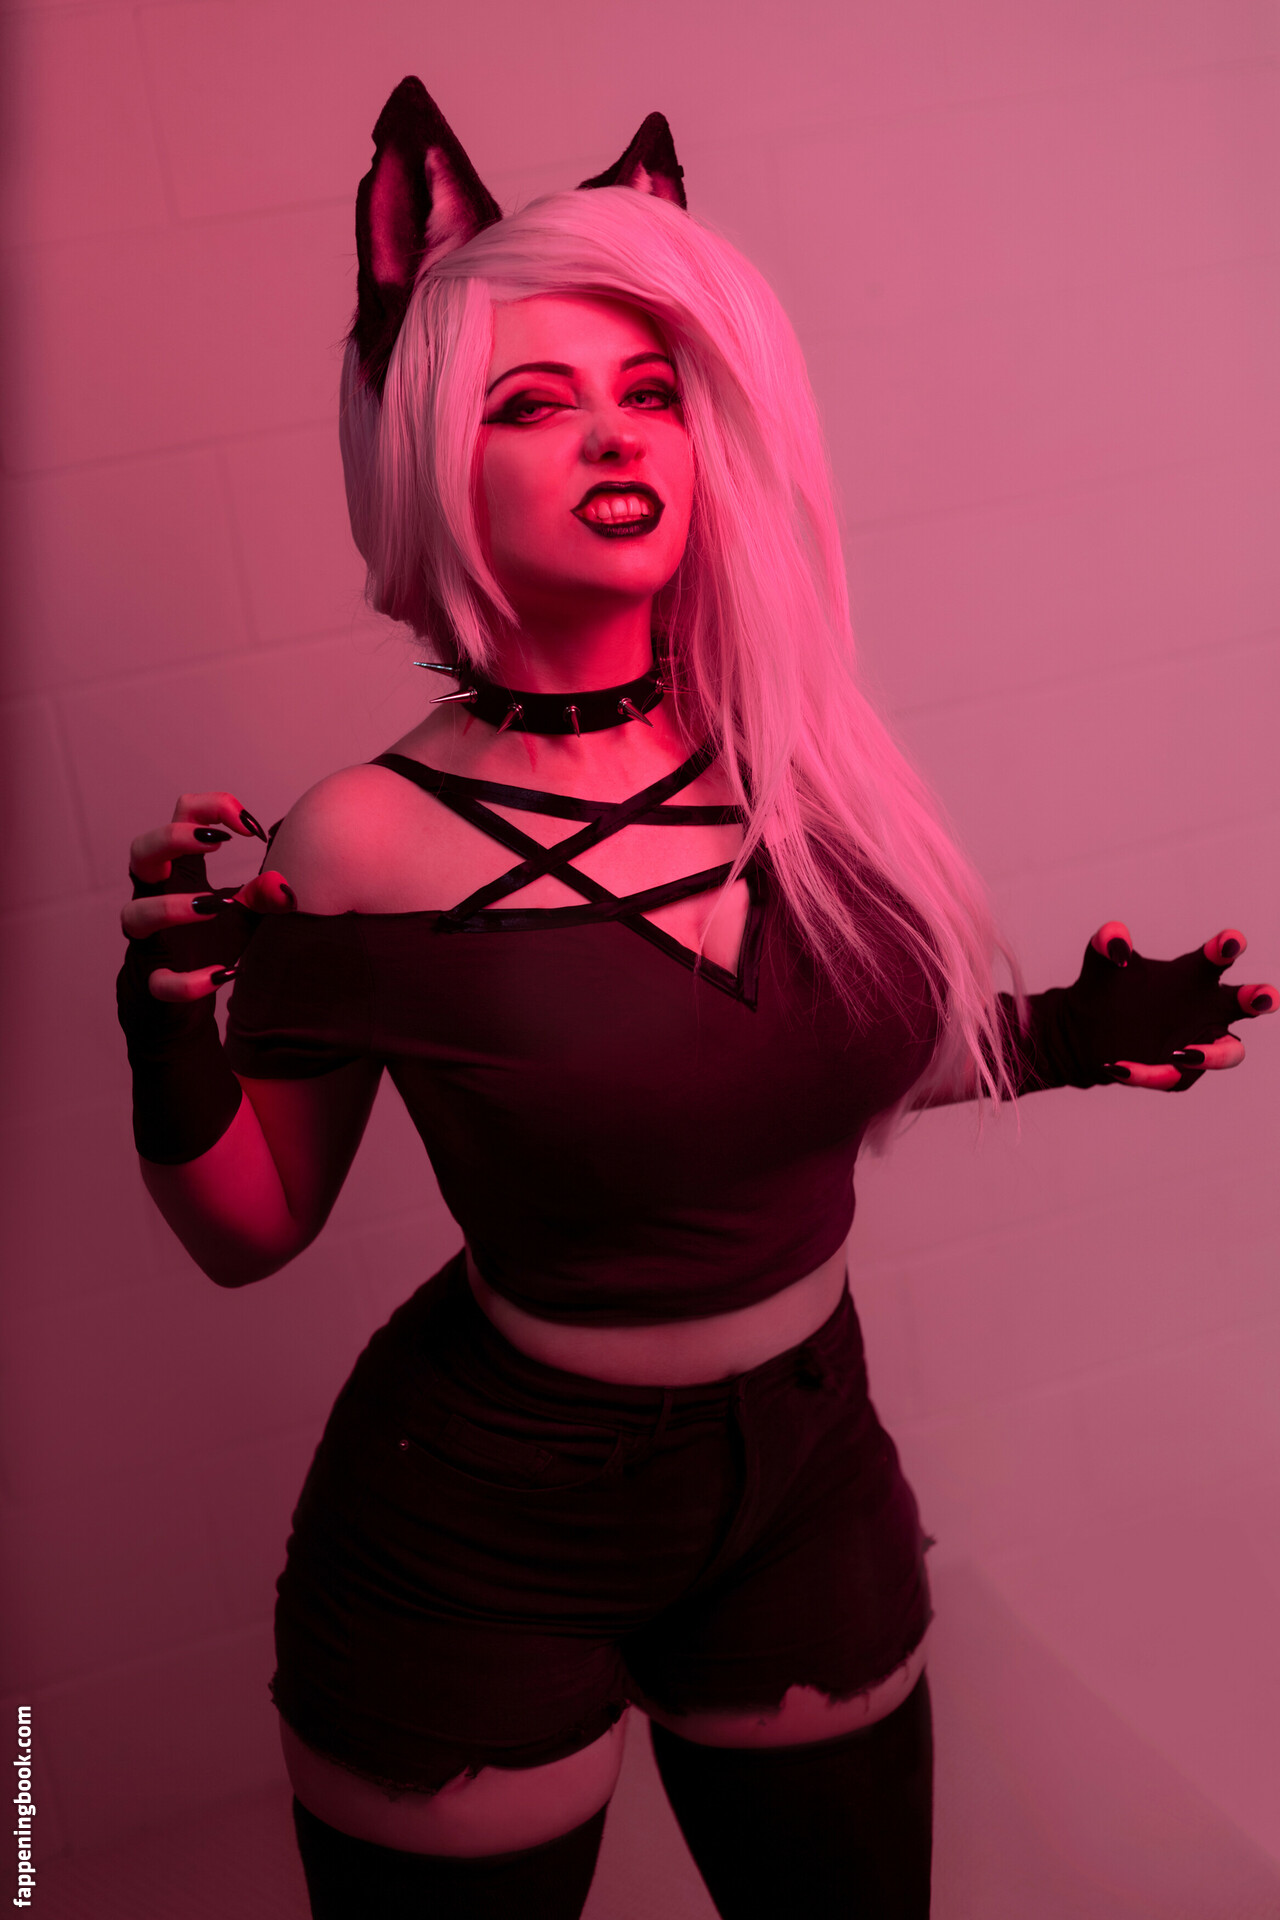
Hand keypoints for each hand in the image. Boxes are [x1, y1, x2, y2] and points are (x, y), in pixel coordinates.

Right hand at [120, 791, 295, 999]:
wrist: (186, 1004)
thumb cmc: (212, 942)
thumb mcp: (246, 912)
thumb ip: (265, 891)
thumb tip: (286, 876)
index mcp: (180, 872)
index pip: (181, 817)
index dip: (212, 808)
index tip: (250, 828)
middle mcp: (156, 899)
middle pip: (140, 851)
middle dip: (173, 838)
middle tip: (217, 842)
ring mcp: (149, 941)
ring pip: (134, 915)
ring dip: (173, 908)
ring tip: (218, 906)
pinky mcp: (154, 982)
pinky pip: (160, 982)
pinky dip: (188, 981)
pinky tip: (222, 974)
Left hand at [1090, 921, 1276, 1091]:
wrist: (1084, 1030)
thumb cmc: (1108, 990)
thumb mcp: (1101, 961)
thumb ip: (1107, 942)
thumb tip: (1118, 944)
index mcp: (1194, 975)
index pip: (1218, 958)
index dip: (1229, 948)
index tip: (1231, 941)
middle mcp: (1206, 1009)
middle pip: (1246, 1004)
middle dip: (1259, 999)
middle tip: (1261, 997)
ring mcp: (1198, 1043)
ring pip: (1228, 1053)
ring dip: (1212, 1055)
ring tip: (1179, 1054)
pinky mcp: (1179, 1072)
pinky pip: (1176, 1078)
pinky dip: (1151, 1075)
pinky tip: (1121, 1067)